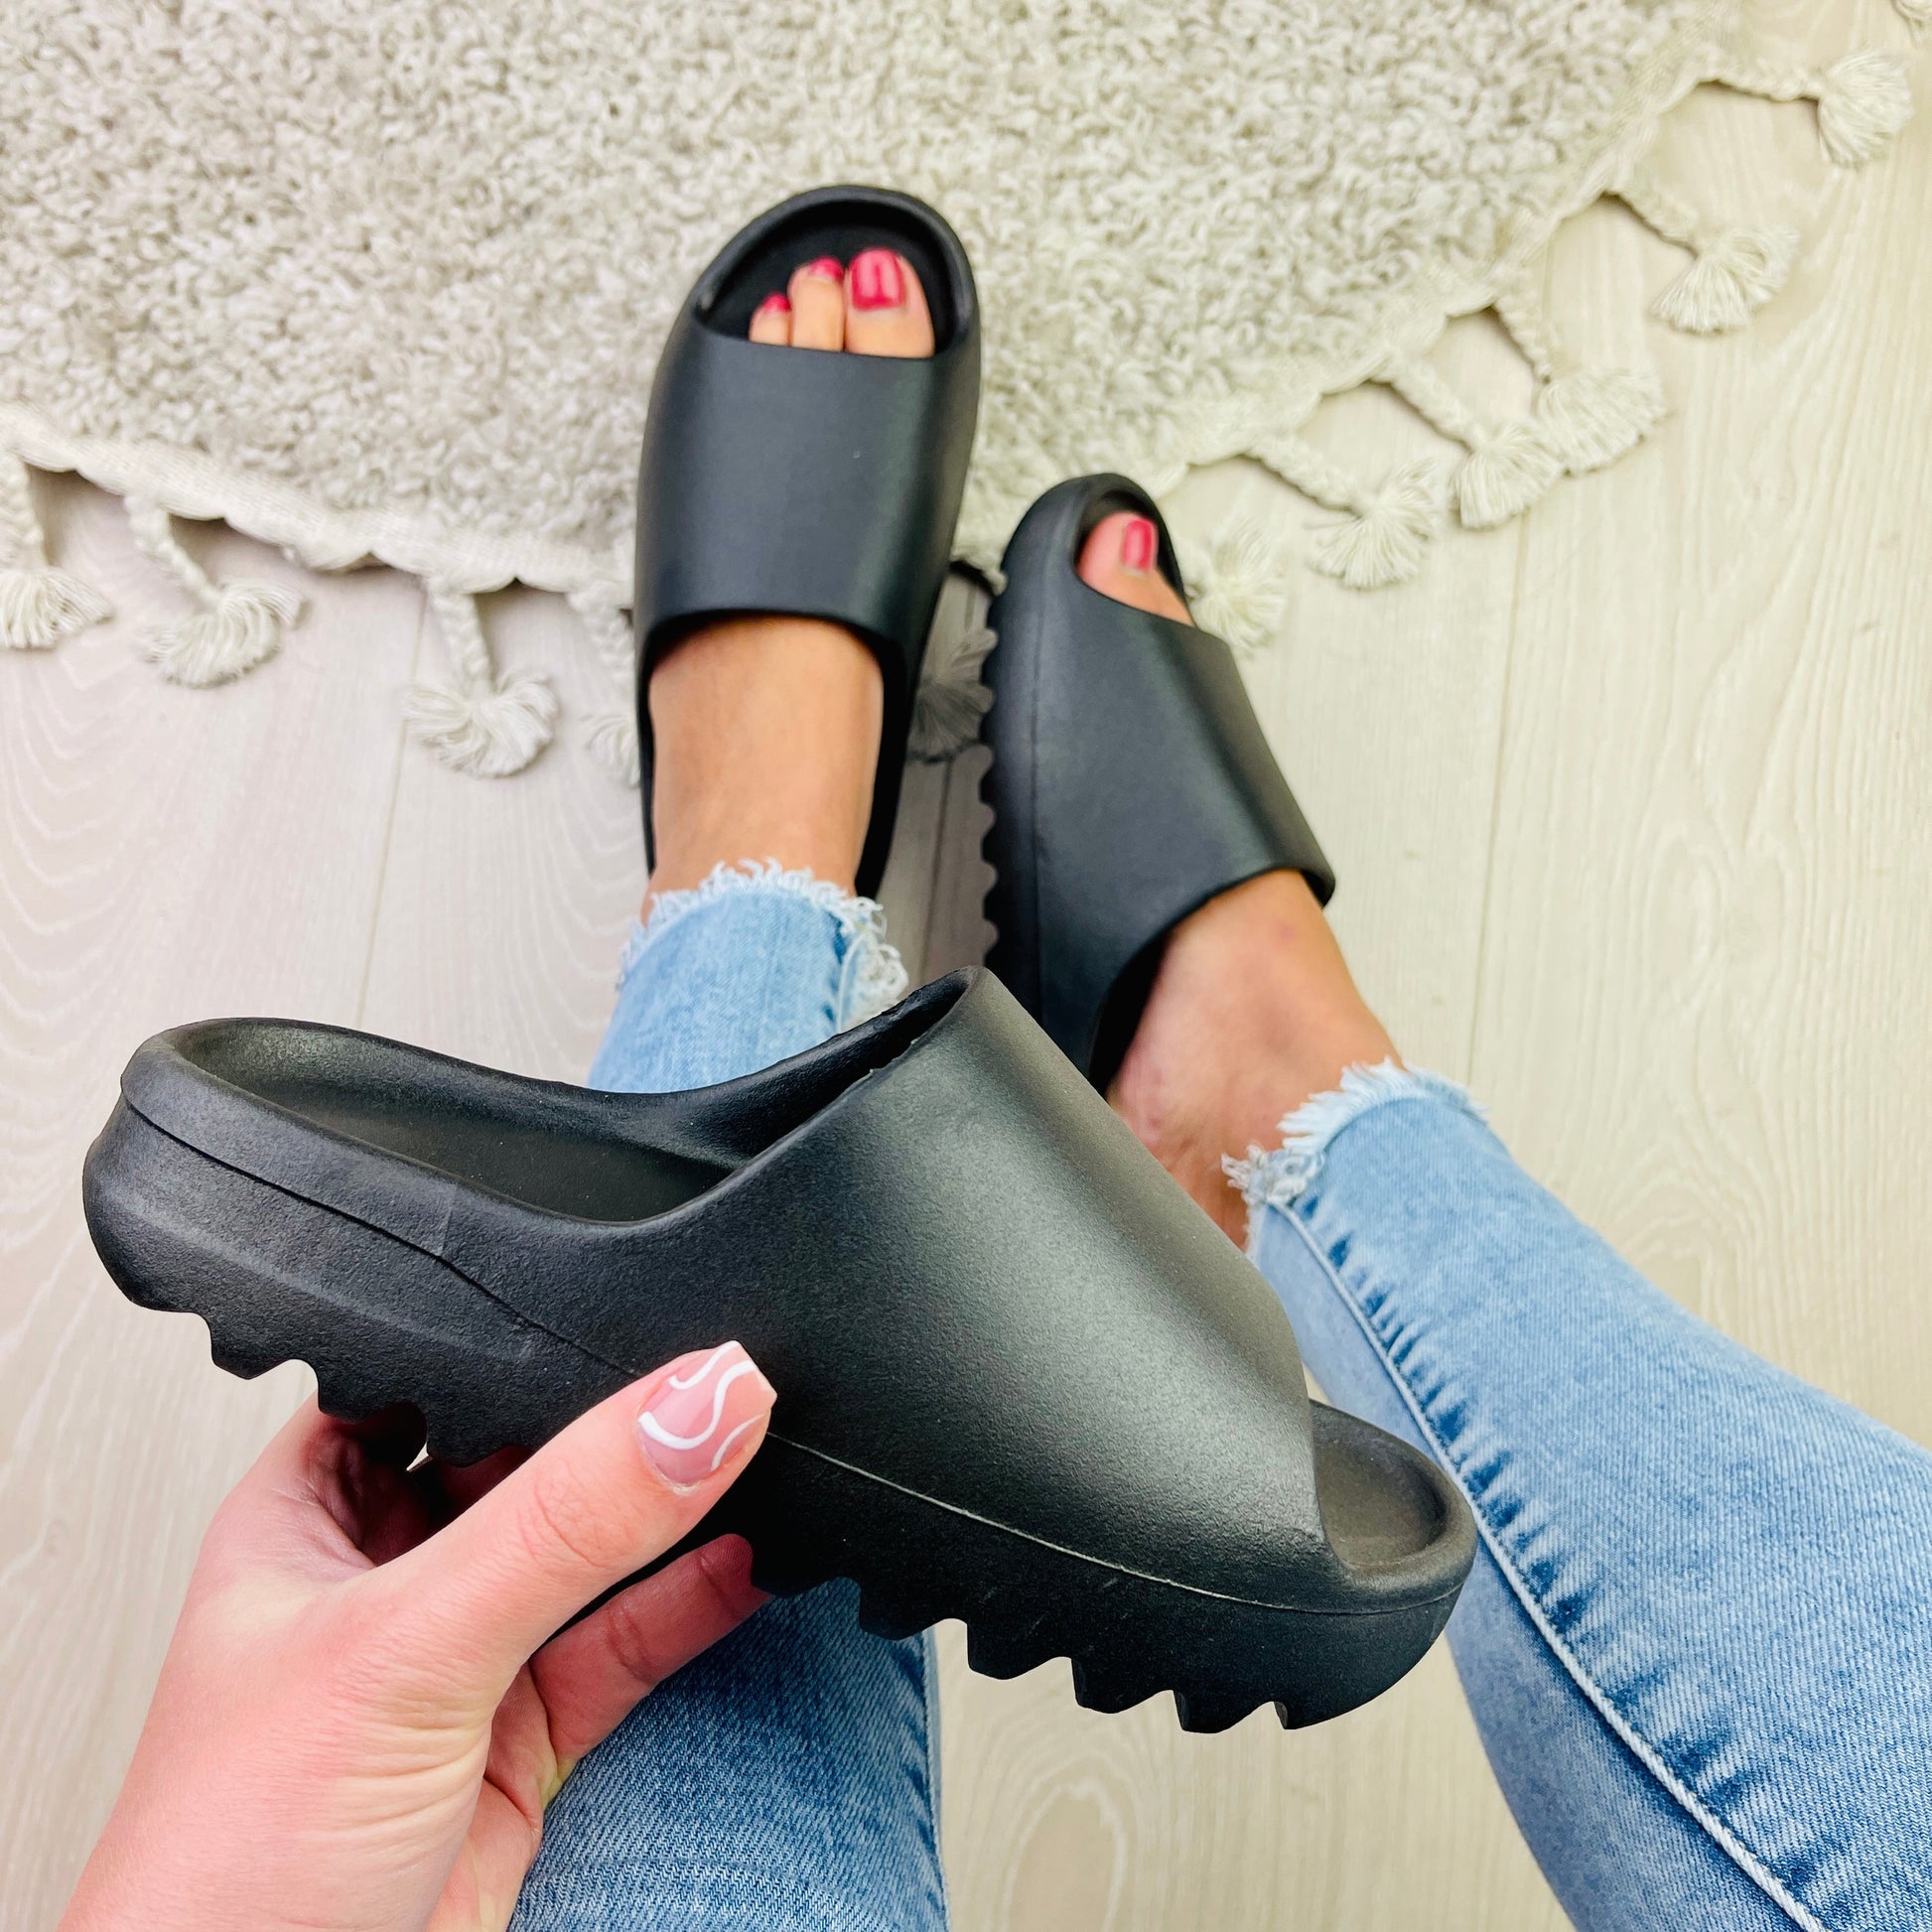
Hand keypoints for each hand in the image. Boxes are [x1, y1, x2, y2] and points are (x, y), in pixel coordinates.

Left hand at [61, 1342, 776, 1931]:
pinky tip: (751, 1558)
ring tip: (764, 1454)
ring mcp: (463, 1657)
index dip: (533, 1339)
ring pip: (592, 1554)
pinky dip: (697, 1601)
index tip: (648, 1305)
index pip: (439, 1377)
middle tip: (726, 1379)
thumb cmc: (224, 1866)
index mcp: (311, 1509)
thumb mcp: (409, 1642)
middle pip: (529, 1458)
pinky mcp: (527, 1739)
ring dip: (676, 1513)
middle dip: (622, 1426)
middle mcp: (388, 1573)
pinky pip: (630, 1642)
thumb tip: (698, 1403)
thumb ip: (564, 1520)